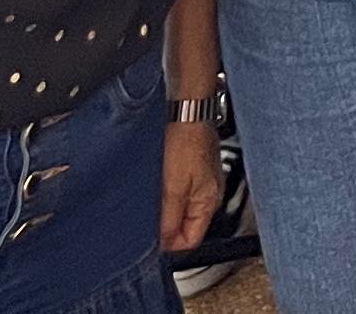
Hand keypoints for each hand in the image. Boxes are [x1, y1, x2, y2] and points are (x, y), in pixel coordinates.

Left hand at [160, 118, 222, 253]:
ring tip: (148, 201)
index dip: (169, 244)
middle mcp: (209, 194)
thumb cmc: (185, 143)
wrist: (187, 110)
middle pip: (185, 226)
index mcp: (209, 202)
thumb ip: (169, 218)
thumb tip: (164, 243)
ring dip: (164, 210)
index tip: (149, 242)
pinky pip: (178, 192)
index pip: (190, 240)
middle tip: (146, 220)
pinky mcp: (193, 168)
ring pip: (180, 209)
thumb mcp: (173, 187)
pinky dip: (165, 194)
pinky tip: (155, 186)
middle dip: (165, 227)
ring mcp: (202, 180)